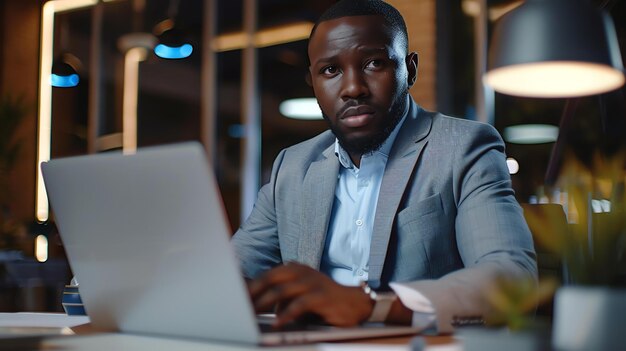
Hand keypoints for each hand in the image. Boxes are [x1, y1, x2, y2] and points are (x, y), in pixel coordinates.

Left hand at [248, 262, 372, 326]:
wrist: (354, 302)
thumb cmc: (321, 300)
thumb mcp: (297, 295)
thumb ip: (279, 297)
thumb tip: (254, 305)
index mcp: (293, 269)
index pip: (265, 276)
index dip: (249, 286)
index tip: (233, 297)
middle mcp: (301, 271)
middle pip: (270, 279)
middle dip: (252, 293)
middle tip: (238, 306)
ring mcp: (312, 282)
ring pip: (282, 291)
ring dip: (264, 304)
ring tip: (252, 314)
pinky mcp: (322, 295)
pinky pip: (300, 304)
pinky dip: (286, 314)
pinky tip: (278, 323)